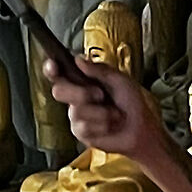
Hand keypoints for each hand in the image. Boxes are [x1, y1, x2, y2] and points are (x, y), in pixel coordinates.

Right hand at [46, 54, 164, 162]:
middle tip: (100, 95)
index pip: (59, 73)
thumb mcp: (120, 80)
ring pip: (75, 111)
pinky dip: (102, 125)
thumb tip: (78, 59)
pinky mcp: (80, 132)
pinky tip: (110, 126)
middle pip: (58, 91)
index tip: (53, 66)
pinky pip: (84, 127)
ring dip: (101, 113)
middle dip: (80, 93)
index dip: (51, 69)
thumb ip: (99, 70)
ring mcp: (76, 115)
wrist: (140, 129)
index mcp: (82, 81)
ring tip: (114, 114)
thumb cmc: (131, 103)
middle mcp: (75, 97)